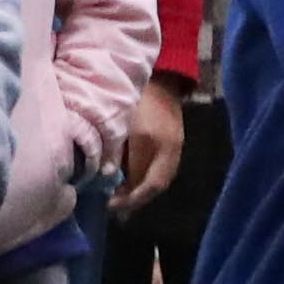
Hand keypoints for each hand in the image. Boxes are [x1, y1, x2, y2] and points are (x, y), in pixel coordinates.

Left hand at [115, 77, 186, 214]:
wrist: (160, 77)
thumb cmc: (135, 97)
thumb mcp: (119, 123)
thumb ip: (113, 150)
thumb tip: (108, 177)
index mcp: (153, 142)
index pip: (147, 182)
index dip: (129, 198)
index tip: (109, 204)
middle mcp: (170, 148)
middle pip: (157, 185)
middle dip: (136, 200)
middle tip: (115, 206)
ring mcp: (175, 147)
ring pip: (161, 179)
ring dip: (141, 191)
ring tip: (121, 197)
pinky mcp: (175, 144)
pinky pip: (162, 170)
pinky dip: (146, 180)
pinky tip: (132, 182)